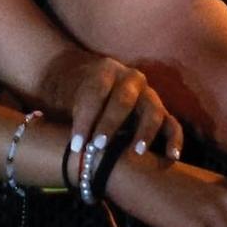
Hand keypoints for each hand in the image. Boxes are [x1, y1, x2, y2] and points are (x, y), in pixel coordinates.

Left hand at [39, 47, 183, 161]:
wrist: (91, 85)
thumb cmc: (75, 95)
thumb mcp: (66, 98)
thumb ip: (66, 113)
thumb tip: (51, 131)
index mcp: (104, 69)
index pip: (95, 93)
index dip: (86, 119)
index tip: (78, 145)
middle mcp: (130, 78)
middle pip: (123, 100)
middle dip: (110, 124)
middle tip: (99, 146)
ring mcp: (149, 94)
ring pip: (152, 110)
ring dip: (144, 131)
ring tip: (136, 152)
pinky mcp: (161, 111)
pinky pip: (172, 124)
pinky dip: (174, 139)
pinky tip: (171, 157)